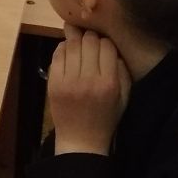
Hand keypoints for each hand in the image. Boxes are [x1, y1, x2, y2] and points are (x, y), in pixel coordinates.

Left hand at [47, 24, 130, 155]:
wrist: (81, 140)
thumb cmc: (106, 118)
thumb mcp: (124, 98)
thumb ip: (123, 71)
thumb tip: (112, 47)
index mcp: (108, 83)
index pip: (107, 46)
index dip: (106, 42)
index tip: (104, 45)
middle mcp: (89, 80)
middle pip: (89, 41)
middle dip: (91, 36)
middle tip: (91, 39)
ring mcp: (69, 81)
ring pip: (72, 44)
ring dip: (76, 38)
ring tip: (78, 37)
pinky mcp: (53, 82)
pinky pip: (57, 55)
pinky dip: (63, 48)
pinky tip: (68, 51)